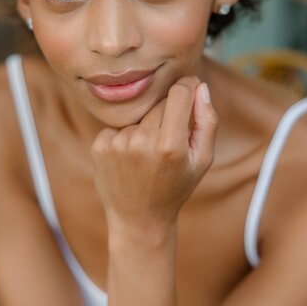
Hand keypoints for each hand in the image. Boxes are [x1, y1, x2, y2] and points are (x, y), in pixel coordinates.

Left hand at [90, 77, 217, 228]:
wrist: (138, 219)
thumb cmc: (175, 187)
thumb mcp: (202, 160)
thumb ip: (207, 121)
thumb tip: (200, 87)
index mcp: (170, 146)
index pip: (179, 92)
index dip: (188, 86)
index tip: (191, 86)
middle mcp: (141, 142)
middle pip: (159, 103)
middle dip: (168, 115)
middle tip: (169, 141)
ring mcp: (117, 144)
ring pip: (139, 115)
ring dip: (146, 127)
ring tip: (147, 155)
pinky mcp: (99, 146)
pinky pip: (119, 126)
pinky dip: (126, 136)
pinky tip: (130, 159)